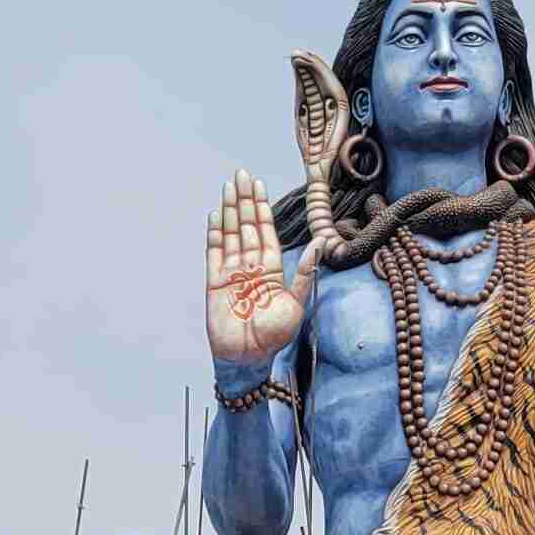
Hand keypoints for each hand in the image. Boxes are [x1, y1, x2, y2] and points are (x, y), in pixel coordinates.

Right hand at [206, 169, 319, 369]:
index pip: (266, 232)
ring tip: (229, 187)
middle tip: (242, 175)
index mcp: (271, 270)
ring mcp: (232, 273)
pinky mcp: (215, 283)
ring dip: (229, 210)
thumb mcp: (297, 304)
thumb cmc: (274, 337)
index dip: (262, 209)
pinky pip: (213, 253)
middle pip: (246, 227)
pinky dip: (214, 234)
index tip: (259, 186)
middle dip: (244, 201)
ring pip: (230, 235)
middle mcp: (251, 267)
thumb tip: (321, 244)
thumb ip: (305, 273)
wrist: (248, 359)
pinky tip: (215, 215)